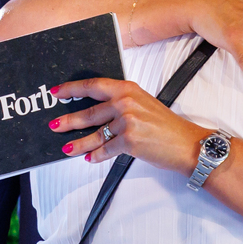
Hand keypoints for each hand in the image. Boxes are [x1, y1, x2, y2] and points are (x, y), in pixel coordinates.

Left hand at [50, 78, 214, 174]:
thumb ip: (121, 103)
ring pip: (94, 134)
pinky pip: (106, 149)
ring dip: (78, 143)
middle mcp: (126, 102)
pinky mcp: (129, 140)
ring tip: (68, 148)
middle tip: (55, 125)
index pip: (94, 85)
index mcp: (129, 89)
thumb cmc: (168, 127)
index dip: (72, 89)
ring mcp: (127, 121)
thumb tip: (97, 112)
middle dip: (68, 121)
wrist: (187, 144)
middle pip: (89, 112)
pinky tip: (90, 157)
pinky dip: (97, 155)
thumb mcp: (144, 105)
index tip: (58, 92)